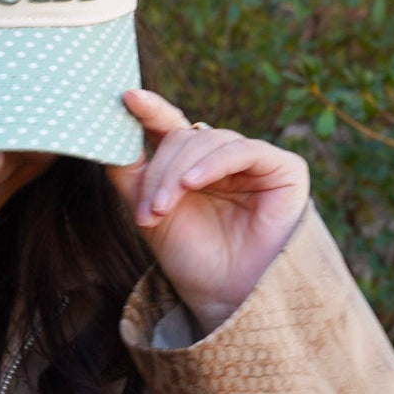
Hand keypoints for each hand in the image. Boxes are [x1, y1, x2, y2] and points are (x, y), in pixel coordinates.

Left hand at [108, 89, 310, 332]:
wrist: (224, 296)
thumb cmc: (190, 257)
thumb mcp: (148, 210)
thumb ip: (131, 172)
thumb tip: (109, 134)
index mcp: (192, 161)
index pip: (168, 125)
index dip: (149, 109)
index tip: (126, 97)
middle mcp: (223, 156)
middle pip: (182, 137)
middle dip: (159, 172)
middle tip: (147, 210)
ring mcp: (254, 160)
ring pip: (208, 141)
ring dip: (177, 174)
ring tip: (162, 210)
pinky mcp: (284, 168)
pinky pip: (244, 150)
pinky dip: (213, 163)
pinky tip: (193, 183)